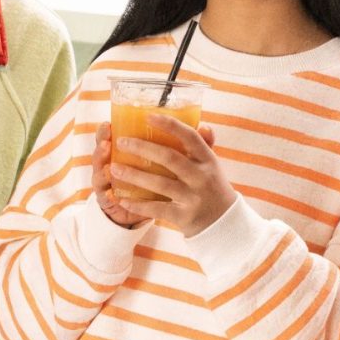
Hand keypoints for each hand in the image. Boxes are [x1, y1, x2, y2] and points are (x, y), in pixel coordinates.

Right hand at [91, 123, 155, 228]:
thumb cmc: (148, 177)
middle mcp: (106, 167)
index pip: (105, 139)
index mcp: (114, 153)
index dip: (103, 133)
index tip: (108, 124)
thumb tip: (179, 125)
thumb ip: (157, 145)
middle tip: (106, 143)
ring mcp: (105, 185)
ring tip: (109, 167)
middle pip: (98, 157)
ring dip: (103, 172)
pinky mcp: (110, 202)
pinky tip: (111, 194)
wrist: (137, 208)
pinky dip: (109, 196)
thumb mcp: (150, 160)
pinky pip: (108, 199)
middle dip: (101, 150)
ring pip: (100, 177)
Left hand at [108, 115, 237, 235]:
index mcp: (208, 160)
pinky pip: (157, 209)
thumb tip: (202, 124)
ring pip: (159, 183)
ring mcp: (193, 197)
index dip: (170, 125)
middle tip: (122, 142)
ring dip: (134, 175)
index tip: (148, 116)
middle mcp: (201, 177)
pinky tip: (123, 200)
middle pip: (169, 158)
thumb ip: (205, 146)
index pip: (190, 137)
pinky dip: (138, 205)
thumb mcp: (213, 166)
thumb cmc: (213, 188)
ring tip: (114, 168)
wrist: (225, 223)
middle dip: (143, 148)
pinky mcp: (184, 216)